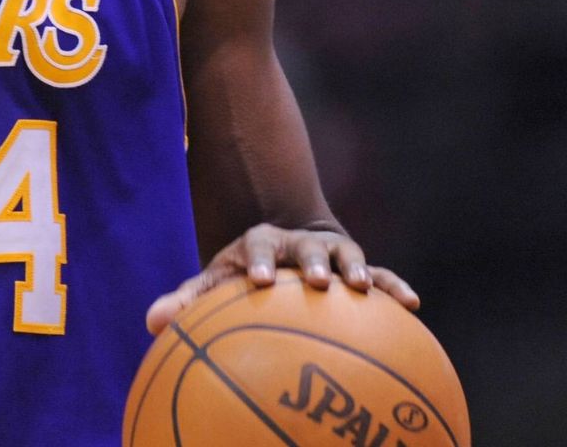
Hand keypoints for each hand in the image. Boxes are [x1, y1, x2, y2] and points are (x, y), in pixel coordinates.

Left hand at [144, 223, 419, 334]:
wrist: (282, 254)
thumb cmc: (241, 277)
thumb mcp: (214, 285)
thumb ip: (186, 302)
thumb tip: (152, 322)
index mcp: (260, 243)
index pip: (258, 247)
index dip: (259, 261)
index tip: (259, 281)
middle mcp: (298, 244)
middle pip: (308, 247)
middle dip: (314, 261)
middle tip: (317, 281)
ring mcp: (330, 254)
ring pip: (348, 255)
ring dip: (358, 269)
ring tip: (365, 289)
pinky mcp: (356, 269)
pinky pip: (381, 276)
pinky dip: (395, 286)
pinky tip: (413, 304)